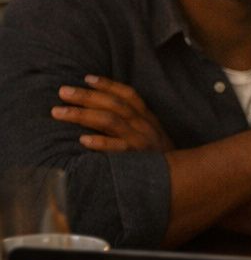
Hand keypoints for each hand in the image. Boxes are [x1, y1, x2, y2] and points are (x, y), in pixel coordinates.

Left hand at [52, 75, 173, 151]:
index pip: (128, 95)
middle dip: (86, 96)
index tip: (86, 78)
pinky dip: (101, 142)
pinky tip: (83, 140)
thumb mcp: (152, 136)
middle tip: (62, 92)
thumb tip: (104, 112)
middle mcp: (145, 126)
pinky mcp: (138, 159)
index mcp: (148, 119)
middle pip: (114, 105)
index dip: (108, 85)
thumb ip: (135, 124)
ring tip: (59, 112)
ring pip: (110, 121)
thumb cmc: (159, 159)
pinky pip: (118, 148)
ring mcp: (142, 142)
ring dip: (82, 114)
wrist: (182, 180)